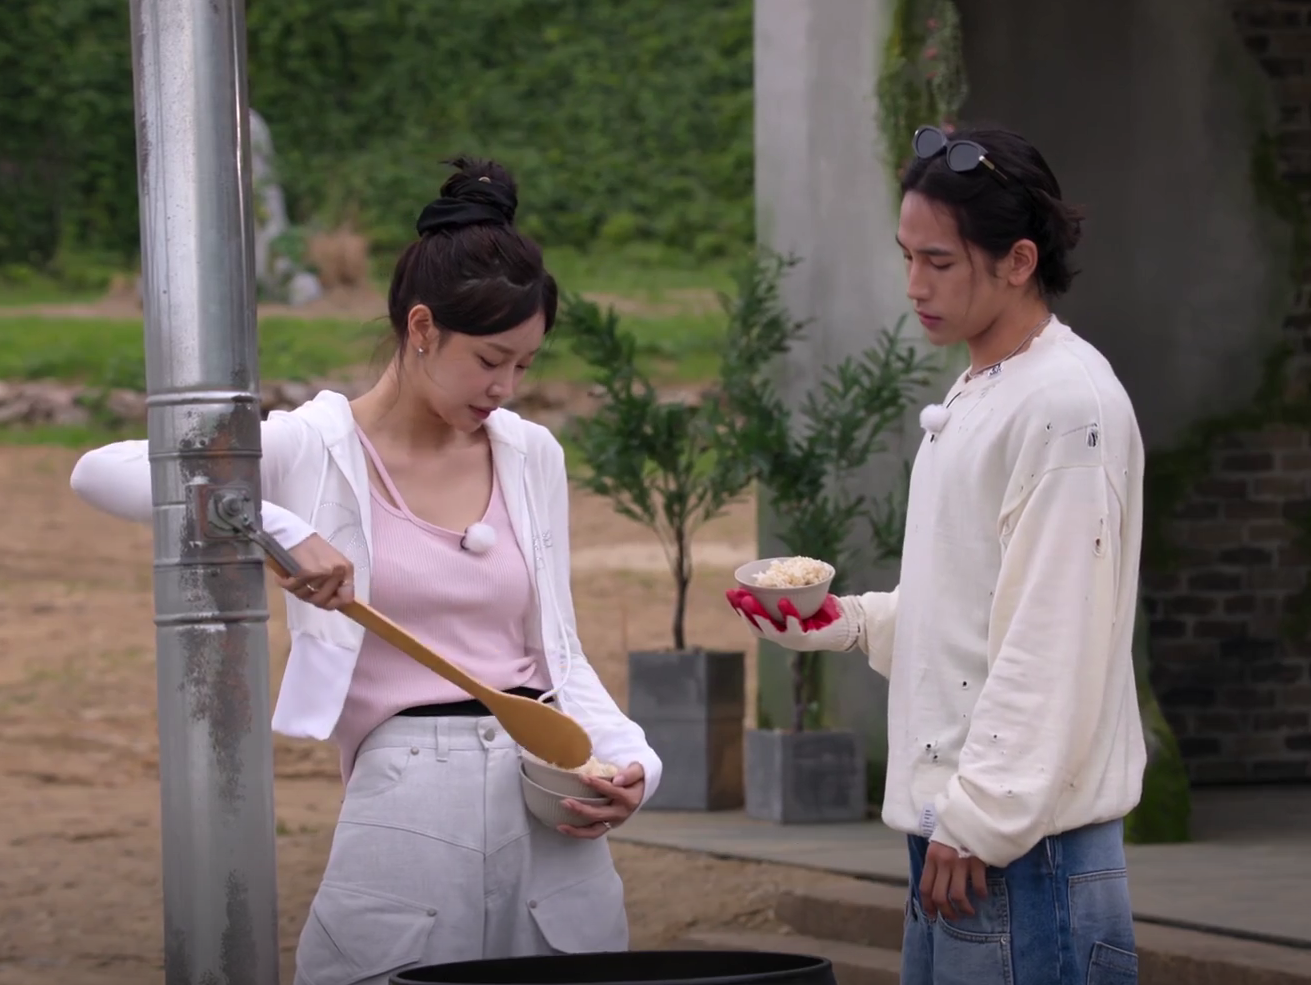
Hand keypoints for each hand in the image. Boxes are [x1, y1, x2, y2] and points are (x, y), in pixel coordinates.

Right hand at [277, 534, 354, 610]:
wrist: (295, 534)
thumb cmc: (313, 548)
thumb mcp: (332, 564)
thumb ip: (336, 583)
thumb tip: (336, 603)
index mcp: (347, 570)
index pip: (347, 598)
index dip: (334, 603)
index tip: (323, 601)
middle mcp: (337, 572)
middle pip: (322, 601)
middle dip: (310, 597)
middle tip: (302, 587)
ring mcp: (323, 573)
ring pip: (307, 597)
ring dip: (297, 590)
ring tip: (294, 579)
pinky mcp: (307, 573)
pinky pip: (294, 589)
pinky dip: (285, 584)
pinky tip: (283, 577)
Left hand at [558, 762, 645, 838]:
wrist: (639, 790)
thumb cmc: (635, 777)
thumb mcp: (638, 771)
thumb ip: (630, 773)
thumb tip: (617, 780)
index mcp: (630, 798)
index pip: (613, 791)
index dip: (598, 785)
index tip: (582, 777)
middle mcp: (622, 813)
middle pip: (600, 814)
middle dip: (581, 809)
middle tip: (564, 801)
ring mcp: (614, 822)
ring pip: (595, 830)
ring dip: (577, 829)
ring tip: (561, 825)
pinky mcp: (607, 826)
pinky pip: (592, 833)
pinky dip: (578, 833)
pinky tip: (563, 827)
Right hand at [724, 588, 858, 652]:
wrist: (851, 622)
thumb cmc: (825, 609)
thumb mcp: (802, 598)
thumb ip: (787, 591)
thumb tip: (773, 571)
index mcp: (779, 628)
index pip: (753, 621)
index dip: (739, 609)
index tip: (730, 593)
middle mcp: (783, 637)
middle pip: (757, 627)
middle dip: (744, 610)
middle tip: (735, 594)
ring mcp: (794, 641)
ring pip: (771, 630)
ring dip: (759, 614)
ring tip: (750, 599)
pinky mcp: (808, 640)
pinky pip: (795, 628)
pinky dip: (789, 614)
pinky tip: (783, 602)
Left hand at [920, 841, 987, 920]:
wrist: (968, 814)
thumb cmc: (952, 833)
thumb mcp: (937, 846)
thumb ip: (935, 865)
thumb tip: (933, 888)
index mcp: (932, 859)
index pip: (925, 888)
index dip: (928, 905)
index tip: (933, 916)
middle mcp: (944, 863)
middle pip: (940, 896)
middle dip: (946, 912)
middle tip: (953, 917)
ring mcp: (960, 863)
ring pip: (957, 896)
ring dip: (964, 908)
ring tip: (969, 911)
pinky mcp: (977, 861)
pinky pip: (978, 885)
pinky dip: (981, 894)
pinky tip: (982, 895)